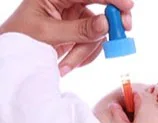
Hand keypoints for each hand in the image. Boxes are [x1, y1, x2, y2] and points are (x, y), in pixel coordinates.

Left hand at [0, 0, 132, 75]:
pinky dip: (84, 56)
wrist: (14, 58)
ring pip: (98, 32)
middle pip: (102, 8)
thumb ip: (78, 29)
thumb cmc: (21, 40)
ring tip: (65, 65)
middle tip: (123, 32)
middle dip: (111, 23)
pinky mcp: (79, 34)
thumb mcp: (47, 34)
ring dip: (85, 51)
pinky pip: (93, 44)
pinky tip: (68, 63)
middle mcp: (69, 4)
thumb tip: (106, 23)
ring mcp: (76, 19)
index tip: (127, 8)